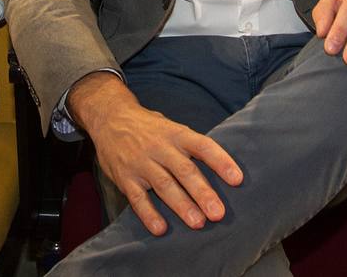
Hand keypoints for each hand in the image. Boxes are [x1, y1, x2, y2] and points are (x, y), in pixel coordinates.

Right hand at [69, 72, 241, 235]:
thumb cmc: (149, 127)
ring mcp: (141, 163)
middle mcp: (160, 147)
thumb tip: (221, 167)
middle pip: (184, 170)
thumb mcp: (171, 128)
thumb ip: (190, 146)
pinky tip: (161, 228)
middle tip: (218, 213)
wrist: (109, 117)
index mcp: (176, 133)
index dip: (221, 161)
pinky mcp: (125, 177)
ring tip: (198, 223)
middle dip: (202, 193)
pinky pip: (137, 198)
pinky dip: (149, 214)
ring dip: (181, 205)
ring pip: (163, 185)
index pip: (203, 146)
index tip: (237, 179)